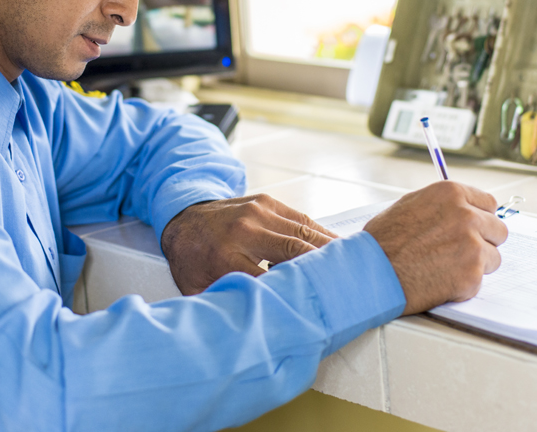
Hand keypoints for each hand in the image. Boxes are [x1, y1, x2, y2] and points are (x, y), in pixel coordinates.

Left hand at [160, 195, 336, 294]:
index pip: (270, 280)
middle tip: (350, 287)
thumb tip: (244, 335)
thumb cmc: (192, 259)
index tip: (318, 310)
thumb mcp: (196, 290)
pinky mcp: (267, 202)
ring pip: (304, 232)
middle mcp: (245, 230)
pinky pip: (301, 219)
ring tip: (353, 267)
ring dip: (330, 250)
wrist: (182, 216)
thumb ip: (221, 307)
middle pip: (296, 252)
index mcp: (225, 256)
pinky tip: (337, 247)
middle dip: (324, 270)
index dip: (297, 295)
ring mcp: (258, 212)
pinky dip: (321, 233)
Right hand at [364, 181, 507, 314]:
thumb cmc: (383, 241)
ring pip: (493, 257)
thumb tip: (460, 207)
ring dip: (476, 264)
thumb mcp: (409, 205)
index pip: (489, 203)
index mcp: (451, 194)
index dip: (479, 217)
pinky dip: (464, 284)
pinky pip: (480, 280)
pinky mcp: (472, 274)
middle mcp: (466, 215)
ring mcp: (472, 245)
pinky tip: (440, 280)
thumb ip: (441, 205)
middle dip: (483, 241)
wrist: (372, 272)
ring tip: (446, 267)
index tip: (473, 227)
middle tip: (459, 251)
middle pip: (498, 229)